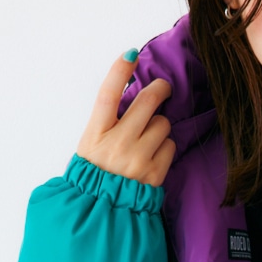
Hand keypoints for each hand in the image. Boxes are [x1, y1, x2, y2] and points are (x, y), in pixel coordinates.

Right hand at [76, 51, 175, 186]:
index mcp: (95, 134)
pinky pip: (170, 145)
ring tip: (146, 141)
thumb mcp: (91, 143)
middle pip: (147, 102)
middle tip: (163, 88)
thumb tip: (132, 92)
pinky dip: (164, 148)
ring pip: (162, 124)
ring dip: (158, 127)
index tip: (131, 53)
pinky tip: (152, 156)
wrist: (104, 209)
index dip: (119, 71)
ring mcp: (137, 158)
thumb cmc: (98, 171)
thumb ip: (109, 121)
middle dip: (159, 90)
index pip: (107, 95)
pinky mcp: (155, 172)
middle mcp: (117, 144)